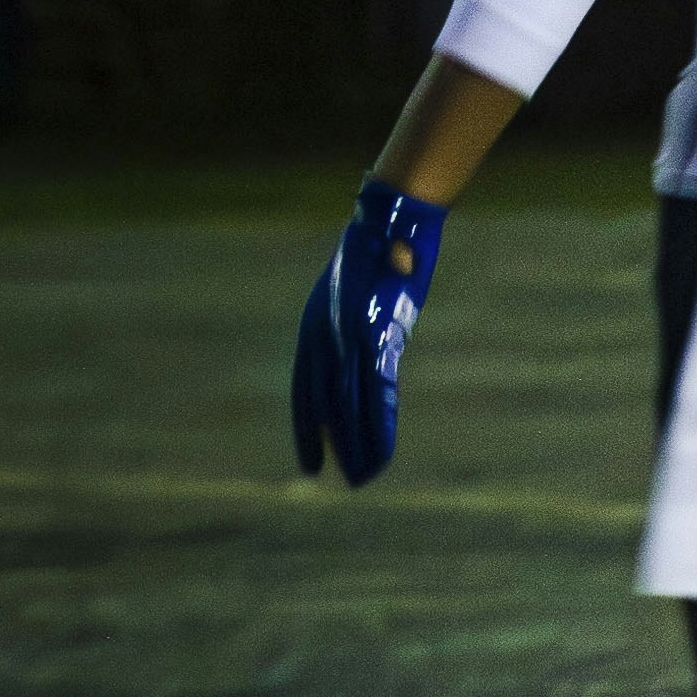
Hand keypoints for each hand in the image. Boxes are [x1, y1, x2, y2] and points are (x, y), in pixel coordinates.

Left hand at [291, 178, 450, 486]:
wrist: (392, 218)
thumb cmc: (377, 249)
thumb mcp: (352, 290)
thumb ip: (349, 324)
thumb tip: (362, 350)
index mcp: (314, 329)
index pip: (304, 390)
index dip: (307, 427)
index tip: (311, 459)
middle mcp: (325, 338)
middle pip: (326, 404)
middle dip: (333, 444)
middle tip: (342, 478)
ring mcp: (351, 339)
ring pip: (349, 406)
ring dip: (357, 445)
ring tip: (364, 477)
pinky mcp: (379, 337)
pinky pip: (376, 394)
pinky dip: (379, 427)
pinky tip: (380, 453)